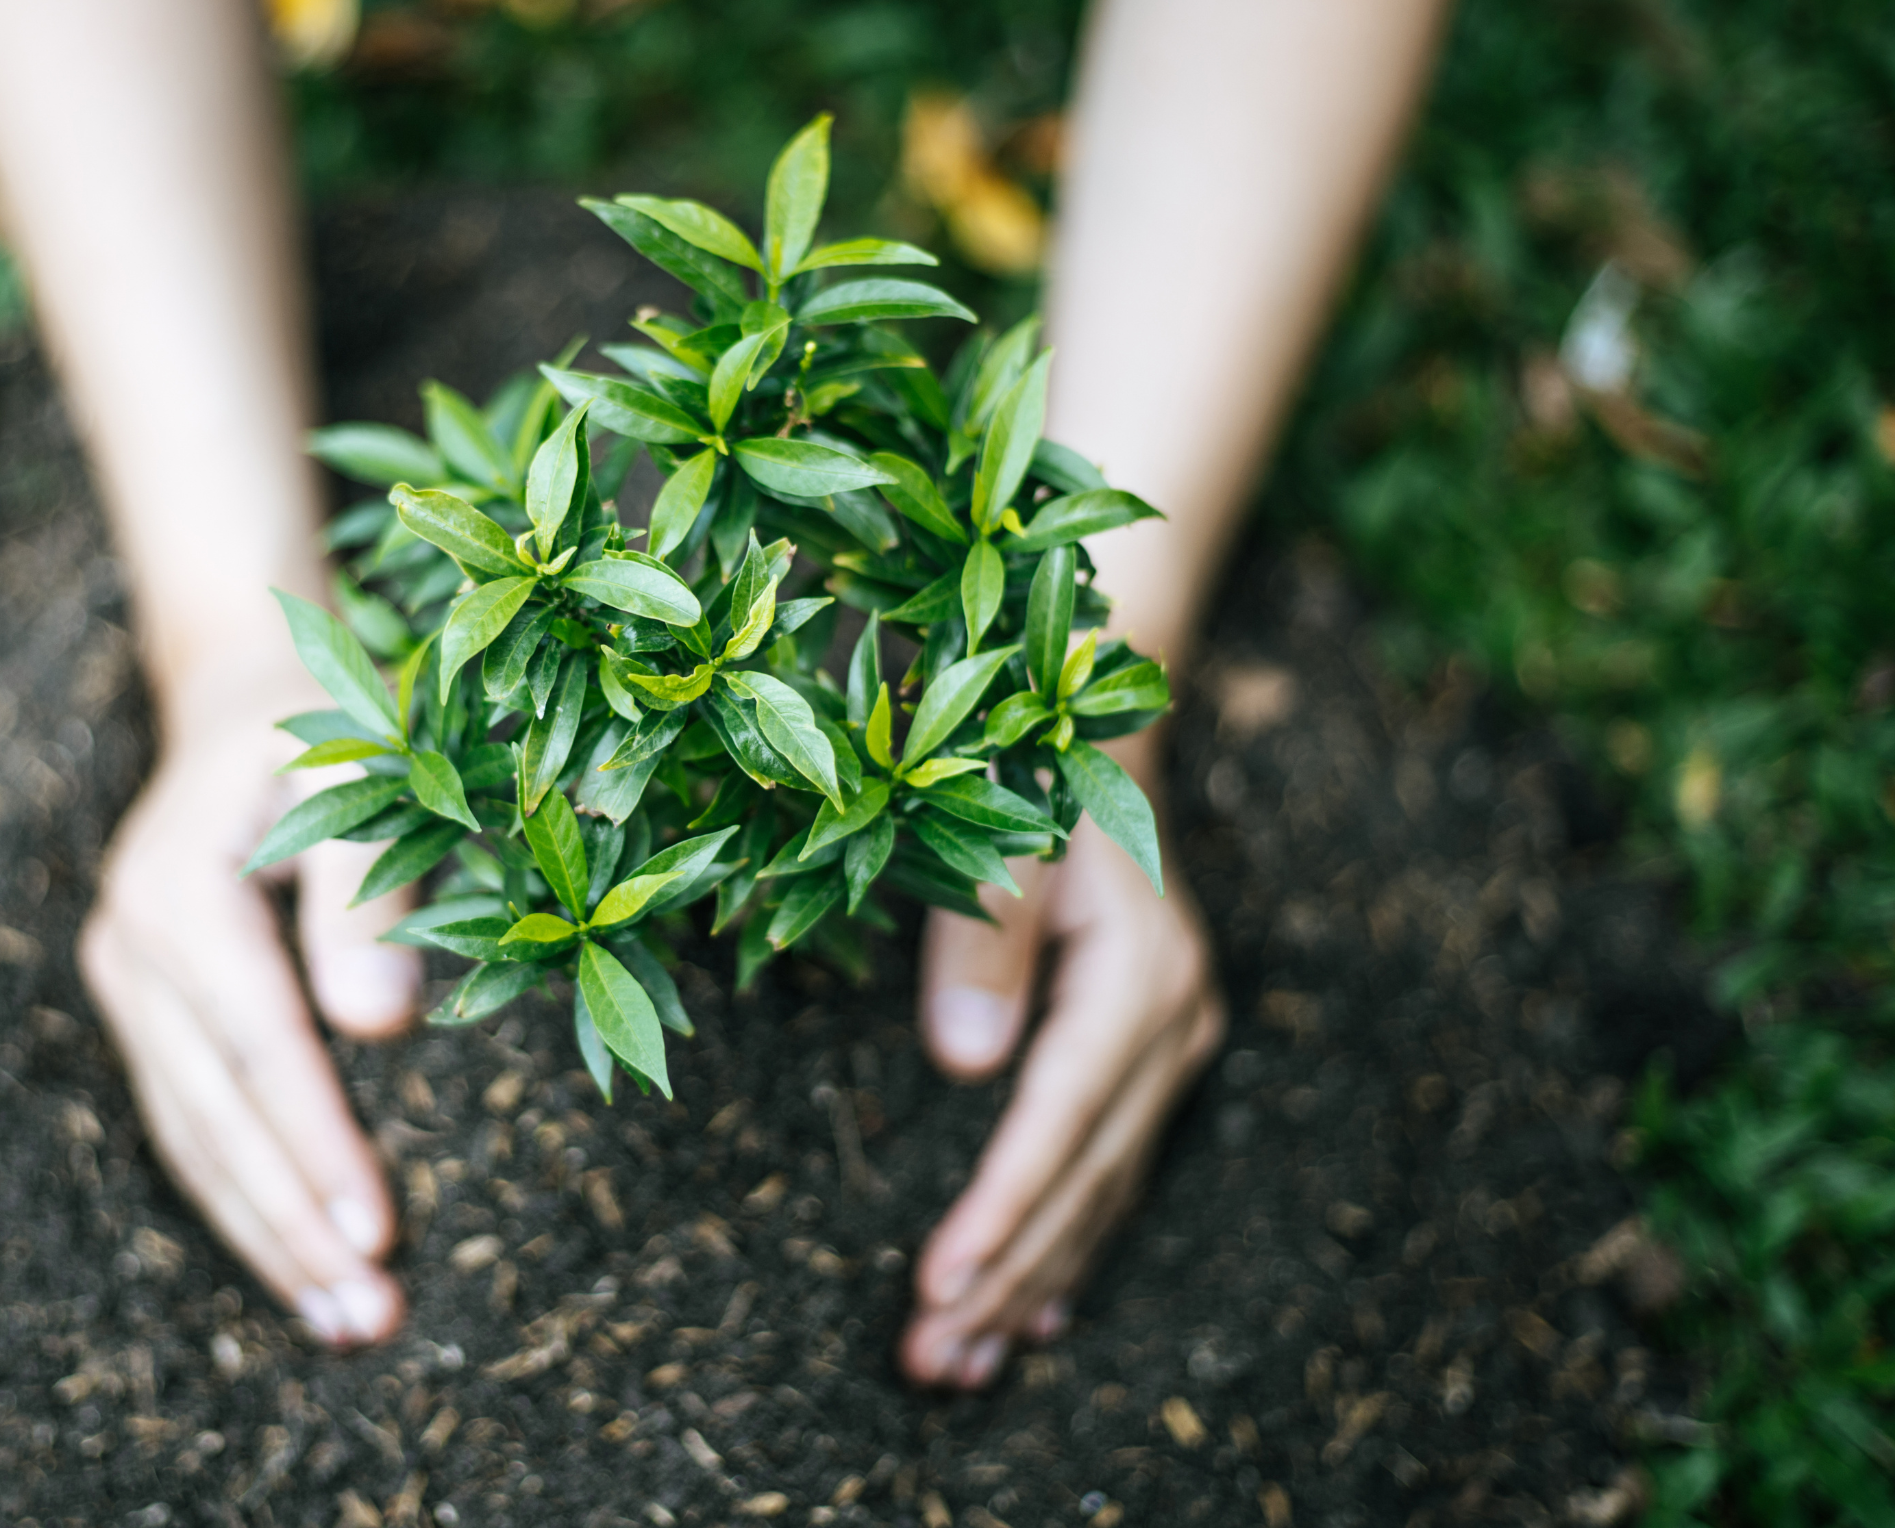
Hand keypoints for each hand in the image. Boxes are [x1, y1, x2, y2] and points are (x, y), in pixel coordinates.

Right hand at [76, 667, 421, 1345]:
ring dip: (266, 1238)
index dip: (317, 1145)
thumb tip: (378, 1028)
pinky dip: (241, 1199)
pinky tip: (297, 1265)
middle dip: (293, 1225)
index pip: (258, 1046)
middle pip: (214, 1114)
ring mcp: (127, 984)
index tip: (379, 1233)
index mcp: (179, 890)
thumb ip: (368, 892)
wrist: (242, 694)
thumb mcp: (362, 774)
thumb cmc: (325, 727)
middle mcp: (132, 947)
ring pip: (192, 1138)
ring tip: (345, 1324)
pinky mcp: (146, 1011)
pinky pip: (190, 1123)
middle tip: (370, 1318)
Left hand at [899, 735, 1223, 1387]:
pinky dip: (1070, 1245)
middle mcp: (1173, 1025)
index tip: (936, 1289)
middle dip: (1004, 1278)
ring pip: (1100, 1192)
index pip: (1058, 1126)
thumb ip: (984, 945)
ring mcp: (1174, 1044)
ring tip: (962, 1366)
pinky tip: (1038, 1316)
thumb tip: (964, 1066)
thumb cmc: (1033, 776)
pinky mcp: (1156, 1053)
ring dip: (1032, 1283)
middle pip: (1082, 1180)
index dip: (998, 1213)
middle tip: (930, 1363)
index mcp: (1139, 979)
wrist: (1101, 738)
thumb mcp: (1001, 838)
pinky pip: (1113, 1173)